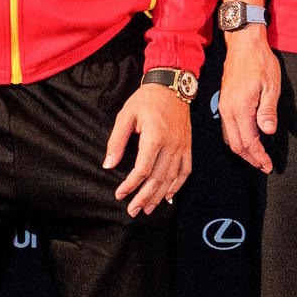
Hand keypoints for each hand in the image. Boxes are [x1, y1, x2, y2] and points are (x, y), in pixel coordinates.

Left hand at [105, 84, 193, 215]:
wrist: (171, 86)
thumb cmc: (146, 99)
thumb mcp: (125, 116)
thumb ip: (116, 141)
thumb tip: (108, 165)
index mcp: (155, 137)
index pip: (142, 170)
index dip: (130, 185)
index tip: (120, 194)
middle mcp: (171, 145)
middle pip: (157, 179)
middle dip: (144, 197)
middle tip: (133, 211)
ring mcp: (182, 147)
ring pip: (171, 178)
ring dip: (159, 196)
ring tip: (147, 209)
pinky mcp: (188, 146)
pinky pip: (185, 171)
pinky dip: (177, 185)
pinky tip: (168, 196)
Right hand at [220, 26, 280, 172]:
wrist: (243, 43)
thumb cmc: (260, 62)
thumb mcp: (271, 86)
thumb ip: (267, 111)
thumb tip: (267, 132)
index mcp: (240, 108)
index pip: (249, 141)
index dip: (259, 156)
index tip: (268, 165)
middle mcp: (228, 110)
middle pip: (236, 144)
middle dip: (250, 158)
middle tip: (264, 166)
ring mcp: (223, 106)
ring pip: (229, 138)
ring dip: (243, 150)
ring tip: (257, 157)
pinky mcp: (224, 102)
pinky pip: (227, 128)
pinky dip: (236, 139)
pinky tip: (247, 140)